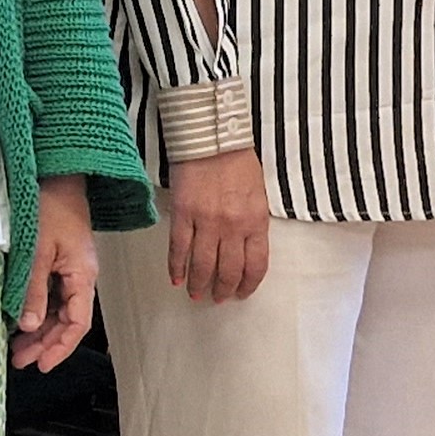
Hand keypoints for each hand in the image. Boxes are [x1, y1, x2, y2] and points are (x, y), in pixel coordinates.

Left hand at [13, 176, 99, 370]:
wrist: (58, 175)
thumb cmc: (50, 205)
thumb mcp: (37, 250)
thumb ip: (33, 289)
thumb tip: (28, 325)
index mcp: (83, 275)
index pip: (77, 323)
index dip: (61, 347)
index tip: (42, 365)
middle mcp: (82, 277)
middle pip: (68, 321)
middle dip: (46, 344)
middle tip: (21, 361)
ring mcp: (72, 270)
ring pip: (60, 311)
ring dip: (40, 330)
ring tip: (17, 347)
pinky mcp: (61, 262)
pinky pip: (54, 296)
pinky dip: (39, 311)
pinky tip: (22, 320)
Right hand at [168, 148, 270, 301]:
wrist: (212, 137)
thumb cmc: (238, 162)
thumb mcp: (258, 194)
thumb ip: (253, 223)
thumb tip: (245, 249)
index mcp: (256, 221)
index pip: (255, 265)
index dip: (248, 284)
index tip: (242, 293)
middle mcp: (233, 226)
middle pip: (228, 271)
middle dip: (223, 290)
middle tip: (218, 298)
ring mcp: (207, 222)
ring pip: (203, 266)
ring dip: (199, 285)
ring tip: (196, 295)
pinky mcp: (183, 214)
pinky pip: (179, 249)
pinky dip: (177, 268)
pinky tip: (176, 279)